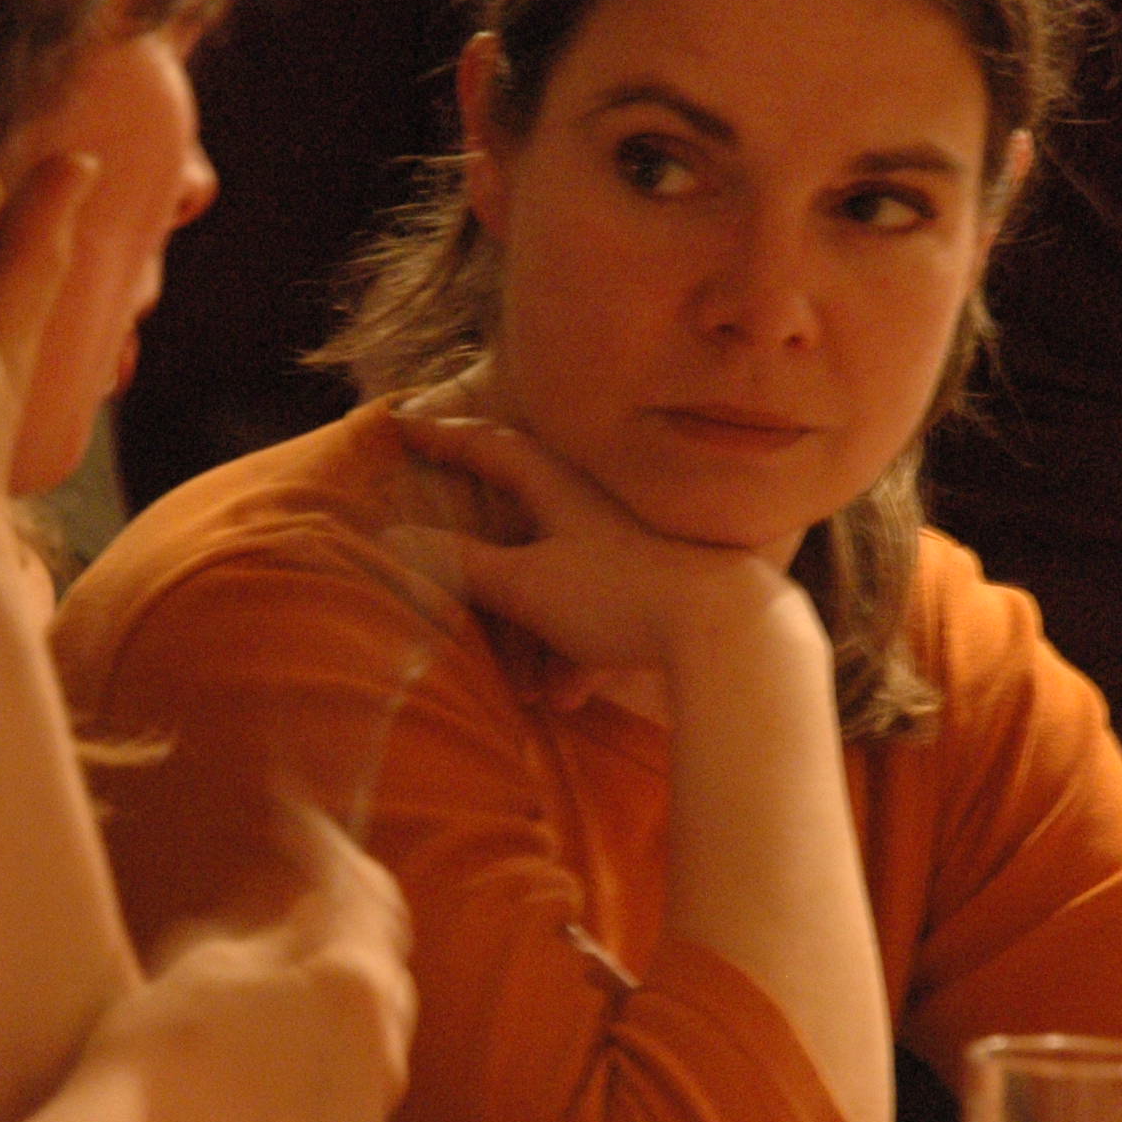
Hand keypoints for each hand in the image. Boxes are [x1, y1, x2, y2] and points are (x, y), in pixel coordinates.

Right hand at [87, 801, 415, 1121]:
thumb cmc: (158, 1052)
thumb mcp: (211, 960)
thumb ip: (279, 932)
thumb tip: (313, 914)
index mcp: (357, 987)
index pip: (366, 895)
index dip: (333, 853)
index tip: (306, 831)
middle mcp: (384, 1059)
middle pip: (380, 980)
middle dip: (341, 947)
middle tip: (289, 920)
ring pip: (365, 1059)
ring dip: (328, 1029)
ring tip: (263, 1015)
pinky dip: (310, 1098)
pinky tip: (253, 1093)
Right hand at [383, 409, 802, 699]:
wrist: (728, 628)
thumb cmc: (622, 595)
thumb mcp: (526, 583)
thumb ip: (460, 565)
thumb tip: (393, 542)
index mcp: (564, 488)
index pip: (492, 448)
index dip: (444, 438)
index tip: (403, 427)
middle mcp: (599, 508)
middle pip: (528, 511)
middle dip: (487, 541)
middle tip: (448, 540)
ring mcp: (633, 546)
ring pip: (565, 577)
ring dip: (537, 626)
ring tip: (524, 679)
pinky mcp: (663, 587)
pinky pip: (603, 614)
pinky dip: (579, 650)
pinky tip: (573, 695)